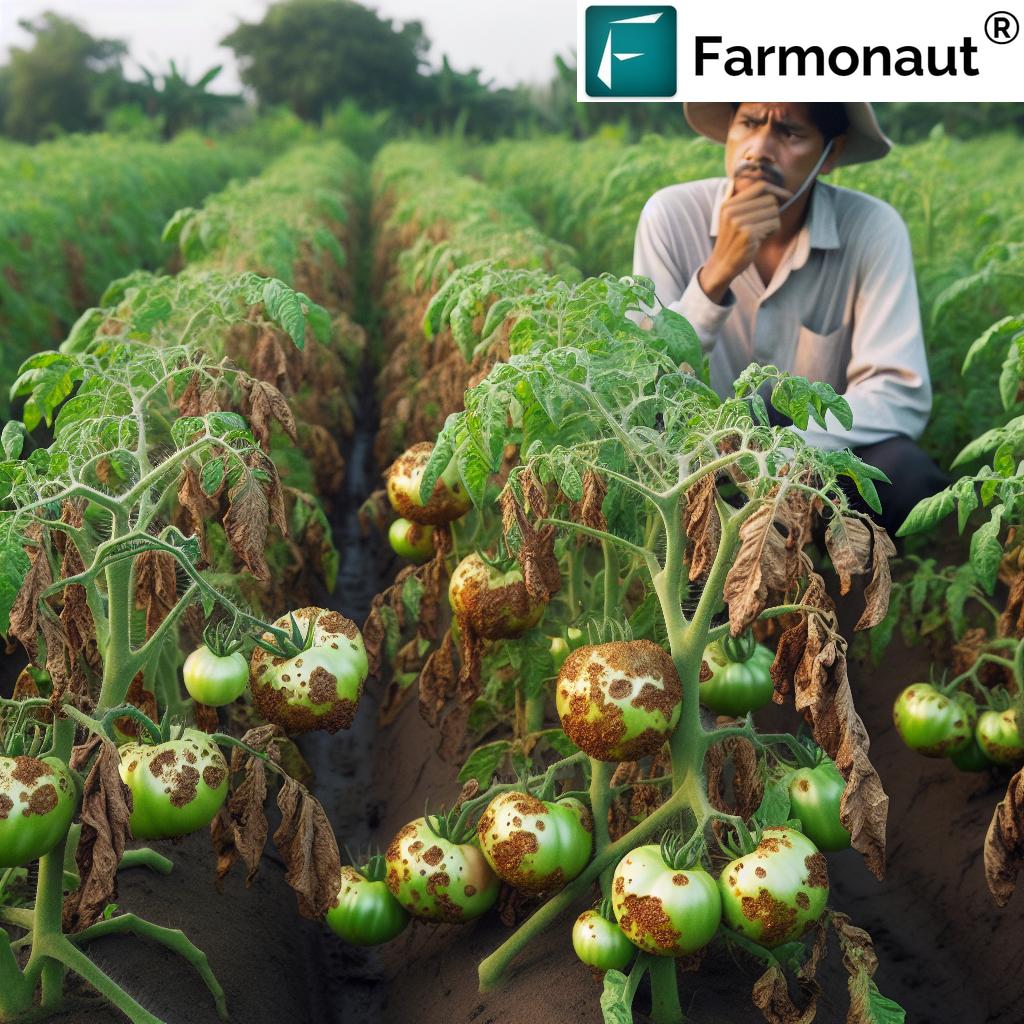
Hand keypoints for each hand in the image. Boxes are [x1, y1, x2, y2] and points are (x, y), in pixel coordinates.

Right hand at [698, 179, 792, 303]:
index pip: (759, 186)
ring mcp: (738, 222)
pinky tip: (761, 238)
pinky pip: (774, 224)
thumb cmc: (733, 241)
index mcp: (728, 204)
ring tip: (761, 232)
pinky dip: (772, 231)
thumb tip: (776, 191)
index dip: (777, 189)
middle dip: (773, 211)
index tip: (788, 196)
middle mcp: (731, 211)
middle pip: (769, 199)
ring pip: (774, 211)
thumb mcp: (733, 218)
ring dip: (773, 222)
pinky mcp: (748, 234)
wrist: (722, 265)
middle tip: (765, 224)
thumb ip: (748, 203)